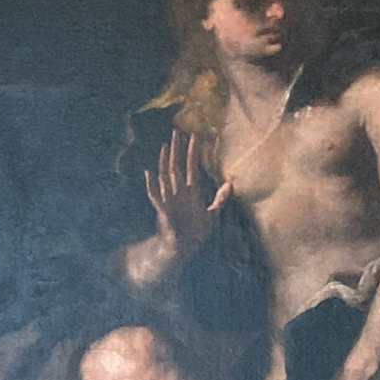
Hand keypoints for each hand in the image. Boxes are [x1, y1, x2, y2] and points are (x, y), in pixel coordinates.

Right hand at [144, 129, 228, 257]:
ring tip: (165, 146)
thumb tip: (230, 183)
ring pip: (165, 175)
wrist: (185, 247)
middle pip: (177, 166)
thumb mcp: (213, 214)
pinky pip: (155, 195)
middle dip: (177, 149)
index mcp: (191, 191)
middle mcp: (179, 192)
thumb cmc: (197, 231)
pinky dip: (151, 184)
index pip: (191, 166)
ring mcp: (169, 199)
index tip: (193, 136)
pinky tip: (149, 172)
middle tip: (176, 131)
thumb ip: (220, 199)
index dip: (192, 151)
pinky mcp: (162, 210)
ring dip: (165, 161)